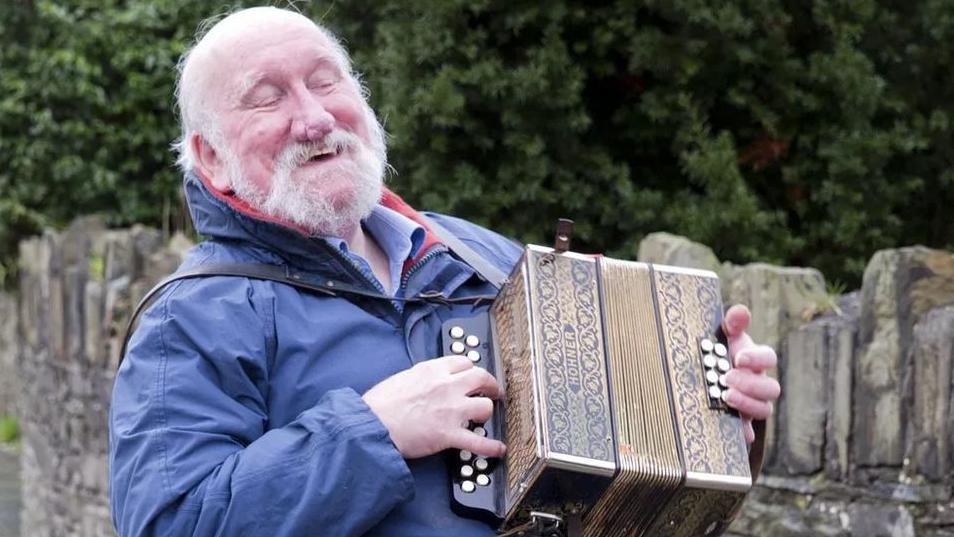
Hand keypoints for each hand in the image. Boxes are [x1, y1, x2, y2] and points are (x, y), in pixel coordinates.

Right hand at [362, 355, 506, 458]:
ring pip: (485, 407)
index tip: (473, 376)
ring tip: (482, 418)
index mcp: (432, 370)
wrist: (371, 425)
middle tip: (492, 391)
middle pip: (482, 378)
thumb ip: (422, 377)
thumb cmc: (379, 404)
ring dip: (486, 412)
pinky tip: (498, 449)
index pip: (464, 363)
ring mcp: (450, 411)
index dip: (472, 370)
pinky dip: (491, 447)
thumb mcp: (403, 378)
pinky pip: (478, 442)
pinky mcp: (448, 435)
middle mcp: (446, 387)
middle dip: (491, 385)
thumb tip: (431, 382)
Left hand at [721, 304, 780, 442]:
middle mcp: (759, 384)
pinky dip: (743, 432)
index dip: (757, 358)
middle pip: (771, 388)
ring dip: (748, 404)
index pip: (769, 358)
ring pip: (764, 410)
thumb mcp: (723, 337)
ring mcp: (753, 404)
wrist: (705, 375)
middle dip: (751, 384)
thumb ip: (733, 324)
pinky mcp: (742, 422)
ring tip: (726, 397)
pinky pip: (749, 432)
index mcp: (757, 361)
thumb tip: (740, 312)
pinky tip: (732, 429)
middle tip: (727, 378)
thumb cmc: (718, 353)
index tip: (738, 357)